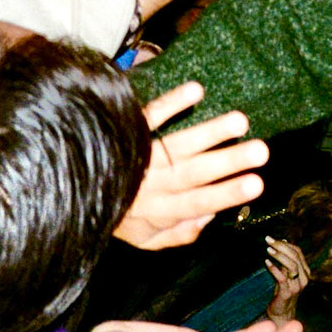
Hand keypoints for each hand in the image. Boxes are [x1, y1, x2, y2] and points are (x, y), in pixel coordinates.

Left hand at [116, 81, 267, 249]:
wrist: (70, 192)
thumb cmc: (118, 217)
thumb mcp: (148, 240)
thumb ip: (181, 233)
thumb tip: (211, 217)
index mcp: (160, 209)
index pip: (198, 202)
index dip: (227, 193)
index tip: (257, 184)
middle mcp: (153, 183)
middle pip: (195, 172)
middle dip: (229, 161)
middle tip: (261, 150)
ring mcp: (142, 154)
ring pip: (179, 144)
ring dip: (210, 132)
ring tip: (239, 120)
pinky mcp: (130, 131)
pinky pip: (150, 116)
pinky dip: (172, 103)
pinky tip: (196, 90)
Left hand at [264, 237, 311, 319]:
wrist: (282, 312)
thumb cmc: (282, 290)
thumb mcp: (285, 273)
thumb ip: (285, 260)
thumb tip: (283, 241)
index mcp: (305, 271)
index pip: (298, 252)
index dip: (285, 244)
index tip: (272, 239)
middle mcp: (304, 278)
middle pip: (295, 257)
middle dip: (281, 246)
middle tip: (268, 240)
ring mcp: (297, 286)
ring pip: (292, 266)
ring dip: (279, 256)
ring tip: (268, 249)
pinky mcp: (288, 293)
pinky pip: (282, 278)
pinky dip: (274, 269)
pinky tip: (267, 262)